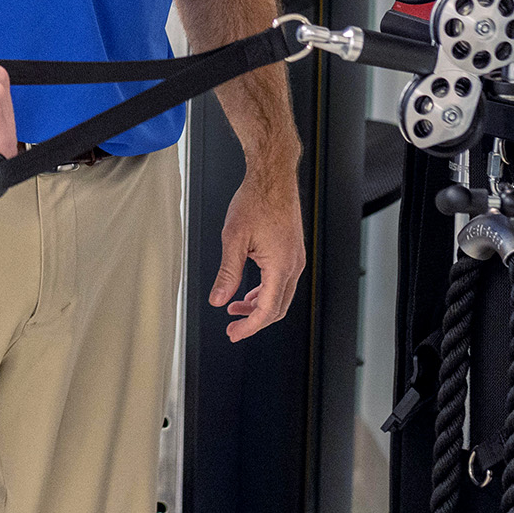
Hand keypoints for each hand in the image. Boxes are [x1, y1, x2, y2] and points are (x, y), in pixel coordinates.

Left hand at [210, 168, 304, 341]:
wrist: (273, 178)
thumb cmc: (256, 200)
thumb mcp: (233, 238)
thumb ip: (227, 273)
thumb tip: (218, 298)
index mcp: (281, 265)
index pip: (267, 310)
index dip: (249, 326)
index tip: (234, 334)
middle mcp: (293, 265)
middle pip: (277, 308)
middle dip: (254, 321)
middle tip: (233, 329)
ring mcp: (295, 259)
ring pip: (280, 296)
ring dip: (258, 306)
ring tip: (235, 309)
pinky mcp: (292, 253)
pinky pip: (281, 282)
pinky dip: (265, 292)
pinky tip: (248, 292)